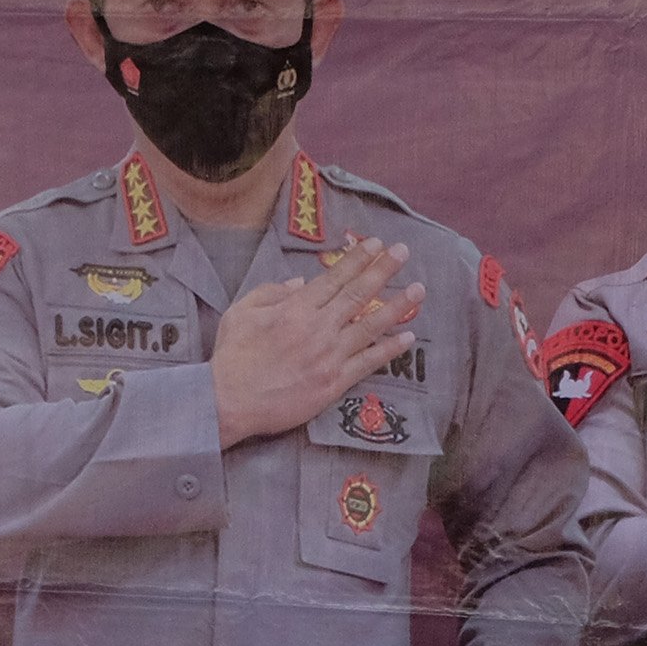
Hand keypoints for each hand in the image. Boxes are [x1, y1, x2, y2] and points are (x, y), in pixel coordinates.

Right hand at [210, 236, 421, 442]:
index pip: (334, 278)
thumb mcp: (241, 312)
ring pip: (370, 326)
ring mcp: (328, 357)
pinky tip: (406, 338)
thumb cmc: (233, 357)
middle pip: (357, 294)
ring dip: (397, 306)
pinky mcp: (333, 383)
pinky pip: (367, 363)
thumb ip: (271, 292)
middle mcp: (317, 328)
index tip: (376, 244)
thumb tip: (300, 282)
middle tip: (403, 252)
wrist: (229, 401)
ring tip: (417, 290)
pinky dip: (388, 350)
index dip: (357, 259)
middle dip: (383, 270)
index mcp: (295, 308)